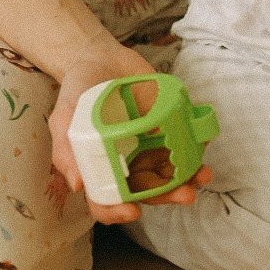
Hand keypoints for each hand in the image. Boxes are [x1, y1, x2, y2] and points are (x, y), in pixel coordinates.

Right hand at [48, 44, 209, 224]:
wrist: (99, 57)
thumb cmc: (77, 91)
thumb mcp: (64, 116)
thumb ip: (66, 148)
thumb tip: (78, 185)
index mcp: (101, 168)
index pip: (107, 202)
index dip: (118, 212)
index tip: (134, 212)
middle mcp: (128, 162)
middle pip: (149, 190)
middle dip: (169, 195)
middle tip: (185, 194)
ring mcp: (150, 144)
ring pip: (172, 170)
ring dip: (189, 177)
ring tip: (202, 174)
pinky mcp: (167, 125)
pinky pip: (186, 140)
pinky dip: (198, 144)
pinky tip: (205, 141)